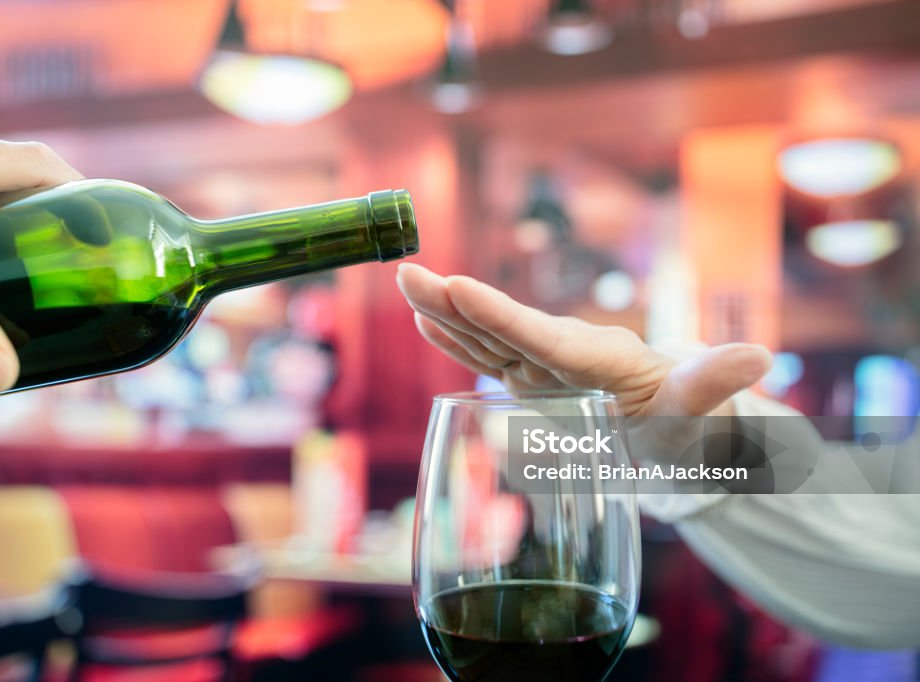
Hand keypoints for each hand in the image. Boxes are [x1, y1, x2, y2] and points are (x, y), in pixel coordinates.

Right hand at [396, 263, 770, 418]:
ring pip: (489, 338)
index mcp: (600, 359)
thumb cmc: (695, 425)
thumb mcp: (706, 412)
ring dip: (446, 313)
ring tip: (407, 284)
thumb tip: (760, 356)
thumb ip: (717, 384)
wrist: (685, 432)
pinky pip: (491, 359)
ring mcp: (547, 368)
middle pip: (503, 327)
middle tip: (408, 271)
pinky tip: (429, 324)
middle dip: (455, 301)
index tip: (458, 287)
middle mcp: (566, 355)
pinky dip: (459, 341)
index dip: (498, 315)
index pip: (540, 337)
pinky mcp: (536, 382)